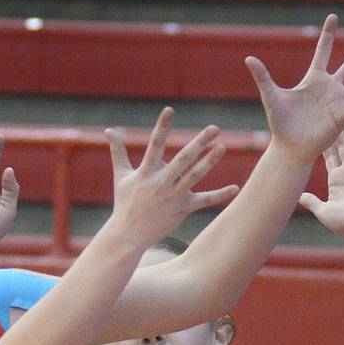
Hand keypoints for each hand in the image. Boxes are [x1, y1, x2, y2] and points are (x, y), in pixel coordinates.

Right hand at [105, 107, 238, 247]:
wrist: (128, 235)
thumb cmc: (125, 203)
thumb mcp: (121, 176)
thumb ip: (117, 151)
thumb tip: (108, 131)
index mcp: (146, 172)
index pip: (154, 144)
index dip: (162, 127)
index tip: (170, 109)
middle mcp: (160, 182)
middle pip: (182, 159)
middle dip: (198, 143)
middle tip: (214, 128)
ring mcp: (172, 196)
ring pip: (194, 176)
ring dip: (209, 162)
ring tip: (222, 147)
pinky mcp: (181, 210)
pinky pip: (203, 202)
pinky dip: (219, 195)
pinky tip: (235, 188)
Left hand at [245, 14, 343, 165]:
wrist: (288, 146)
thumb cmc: (280, 123)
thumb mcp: (271, 96)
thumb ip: (263, 76)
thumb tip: (248, 58)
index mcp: (313, 79)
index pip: (322, 51)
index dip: (328, 34)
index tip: (333, 17)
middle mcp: (330, 87)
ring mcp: (339, 101)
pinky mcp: (342, 117)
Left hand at [298, 123, 343, 240]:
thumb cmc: (343, 223)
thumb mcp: (322, 211)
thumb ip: (311, 201)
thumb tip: (297, 196)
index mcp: (336, 178)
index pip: (329, 156)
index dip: (324, 143)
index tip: (316, 129)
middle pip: (343, 147)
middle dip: (338, 132)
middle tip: (332, 114)